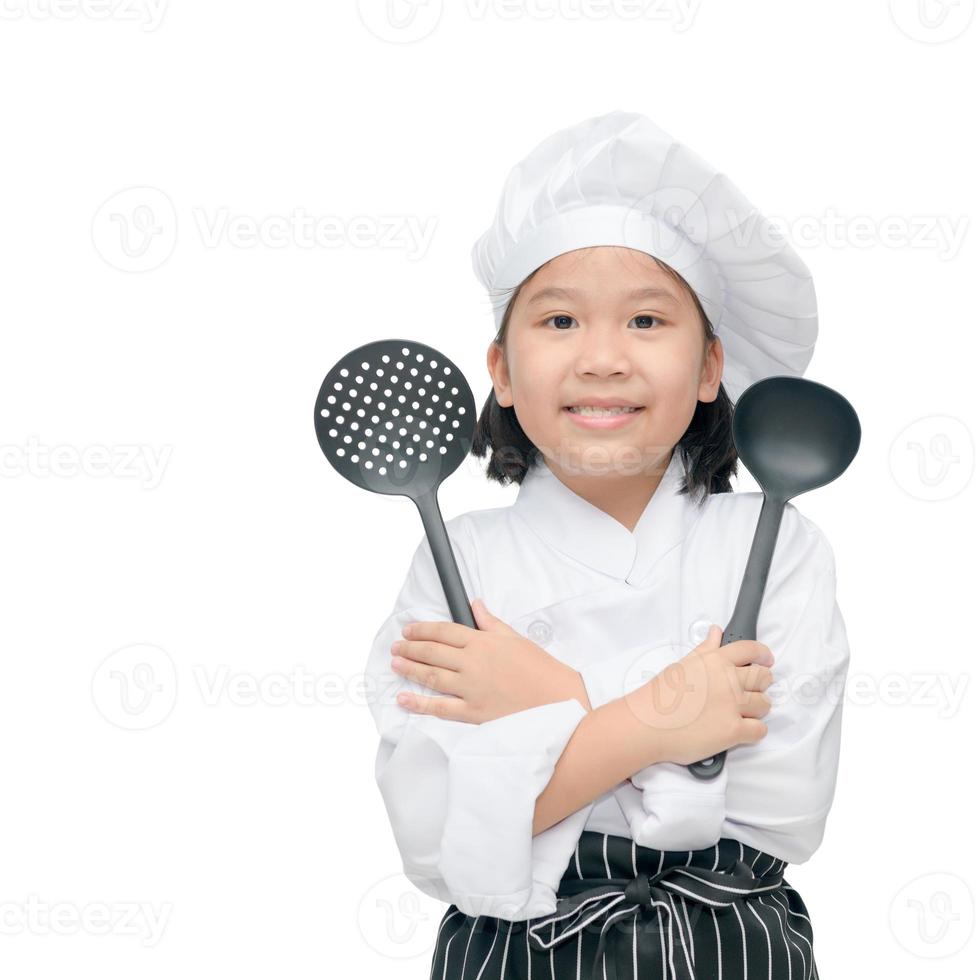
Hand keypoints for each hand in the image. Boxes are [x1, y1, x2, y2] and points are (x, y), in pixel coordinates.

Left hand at [390, 598, 591, 722]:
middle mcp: (472, 663)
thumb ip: (490, 622)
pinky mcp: (473, 712)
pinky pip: (440, 708)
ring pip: (431, 676)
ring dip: (410, 669)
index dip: (423, 629)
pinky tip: (403, 698)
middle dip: (410, 648)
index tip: (410, 630)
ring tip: (395, 664)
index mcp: (483, 642)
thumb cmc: (540, 669)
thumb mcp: (515, 638)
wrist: (557, 700)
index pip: (445, 631)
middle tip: (397, 646)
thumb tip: (476, 605)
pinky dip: (419, 703)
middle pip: (432, 652)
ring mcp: (470, 688)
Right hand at [624, 625, 774, 765]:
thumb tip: (716, 632)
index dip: (763, 655)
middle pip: (763, 678)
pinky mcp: (733, 731)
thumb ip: (705, 649)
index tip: (766, 660)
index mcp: (715, 661)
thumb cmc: (660, 695)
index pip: (751, 650)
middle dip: (761, 685)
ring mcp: (732, 706)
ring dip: (757, 709)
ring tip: (740, 712)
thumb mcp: (683, 664)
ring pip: (765, 704)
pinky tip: (740, 730)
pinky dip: (754, 731)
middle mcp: (728, 680)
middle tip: (749, 691)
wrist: (647, 724)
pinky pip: (760, 730)